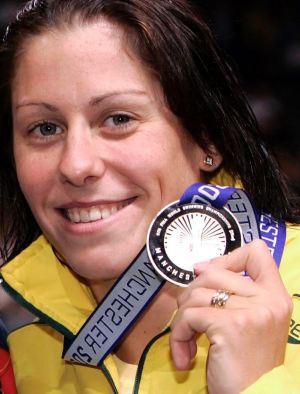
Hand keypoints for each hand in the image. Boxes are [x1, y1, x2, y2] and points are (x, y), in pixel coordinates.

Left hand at [170, 239, 292, 393]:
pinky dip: (179, 334)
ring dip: (183, 317)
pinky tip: (185, 355)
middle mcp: (267, 300)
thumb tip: (199, 266)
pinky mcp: (231, 326)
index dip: (227, 257)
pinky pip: (189, 315)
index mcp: (275, 295)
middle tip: (191, 319)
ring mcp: (251, 311)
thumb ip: (232, 293)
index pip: (257, 251)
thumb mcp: (250, 322)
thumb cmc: (248, 364)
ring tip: (188, 340)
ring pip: (197, 293)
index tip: (209, 274)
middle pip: (213, 270)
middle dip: (192, 293)